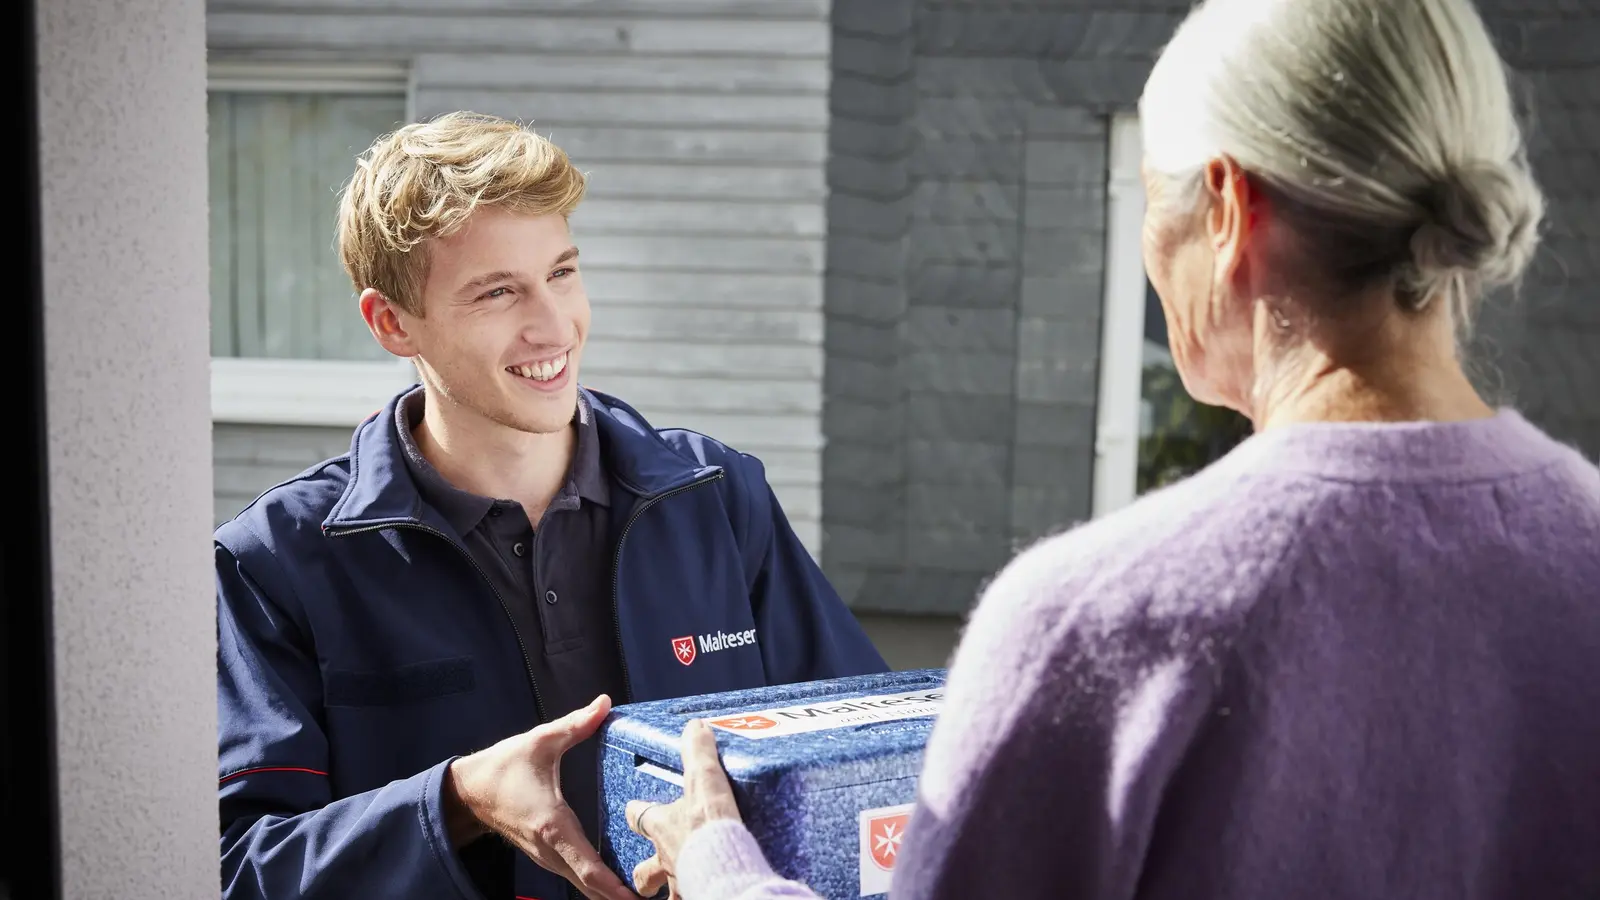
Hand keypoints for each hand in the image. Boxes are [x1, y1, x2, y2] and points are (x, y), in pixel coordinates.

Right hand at [445, 695, 637, 899]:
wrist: (469, 792)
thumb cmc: (503, 769)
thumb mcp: (540, 741)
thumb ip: (575, 724)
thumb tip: (605, 703)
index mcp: (552, 825)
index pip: (588, 868)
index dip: (614, 887)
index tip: (637, 898)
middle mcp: (551, 850)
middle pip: (591, 887)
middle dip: (621, 896)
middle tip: (657, 895)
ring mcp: (548, 858)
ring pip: (584, 886)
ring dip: (612, 893)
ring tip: (646, 891)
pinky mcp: (548, 857)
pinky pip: (577, 877)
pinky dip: (599, 885)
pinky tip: (623, 883)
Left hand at [625, 719, 742, 897]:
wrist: (724, 867)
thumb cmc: (710, 826)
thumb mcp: (705, 779)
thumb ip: (698, 752)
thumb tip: (694, 727)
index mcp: (662, 826)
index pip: (639, 816)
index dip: (636, 812)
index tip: (633, 809)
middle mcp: (665, 858)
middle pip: (643, 870)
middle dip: (643, 872)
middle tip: (647, 872)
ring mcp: (679, 881)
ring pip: (663, 893)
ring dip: (665, 892)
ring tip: (674, 891)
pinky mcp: (695, 896)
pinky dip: (690, 899)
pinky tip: (699, 896)